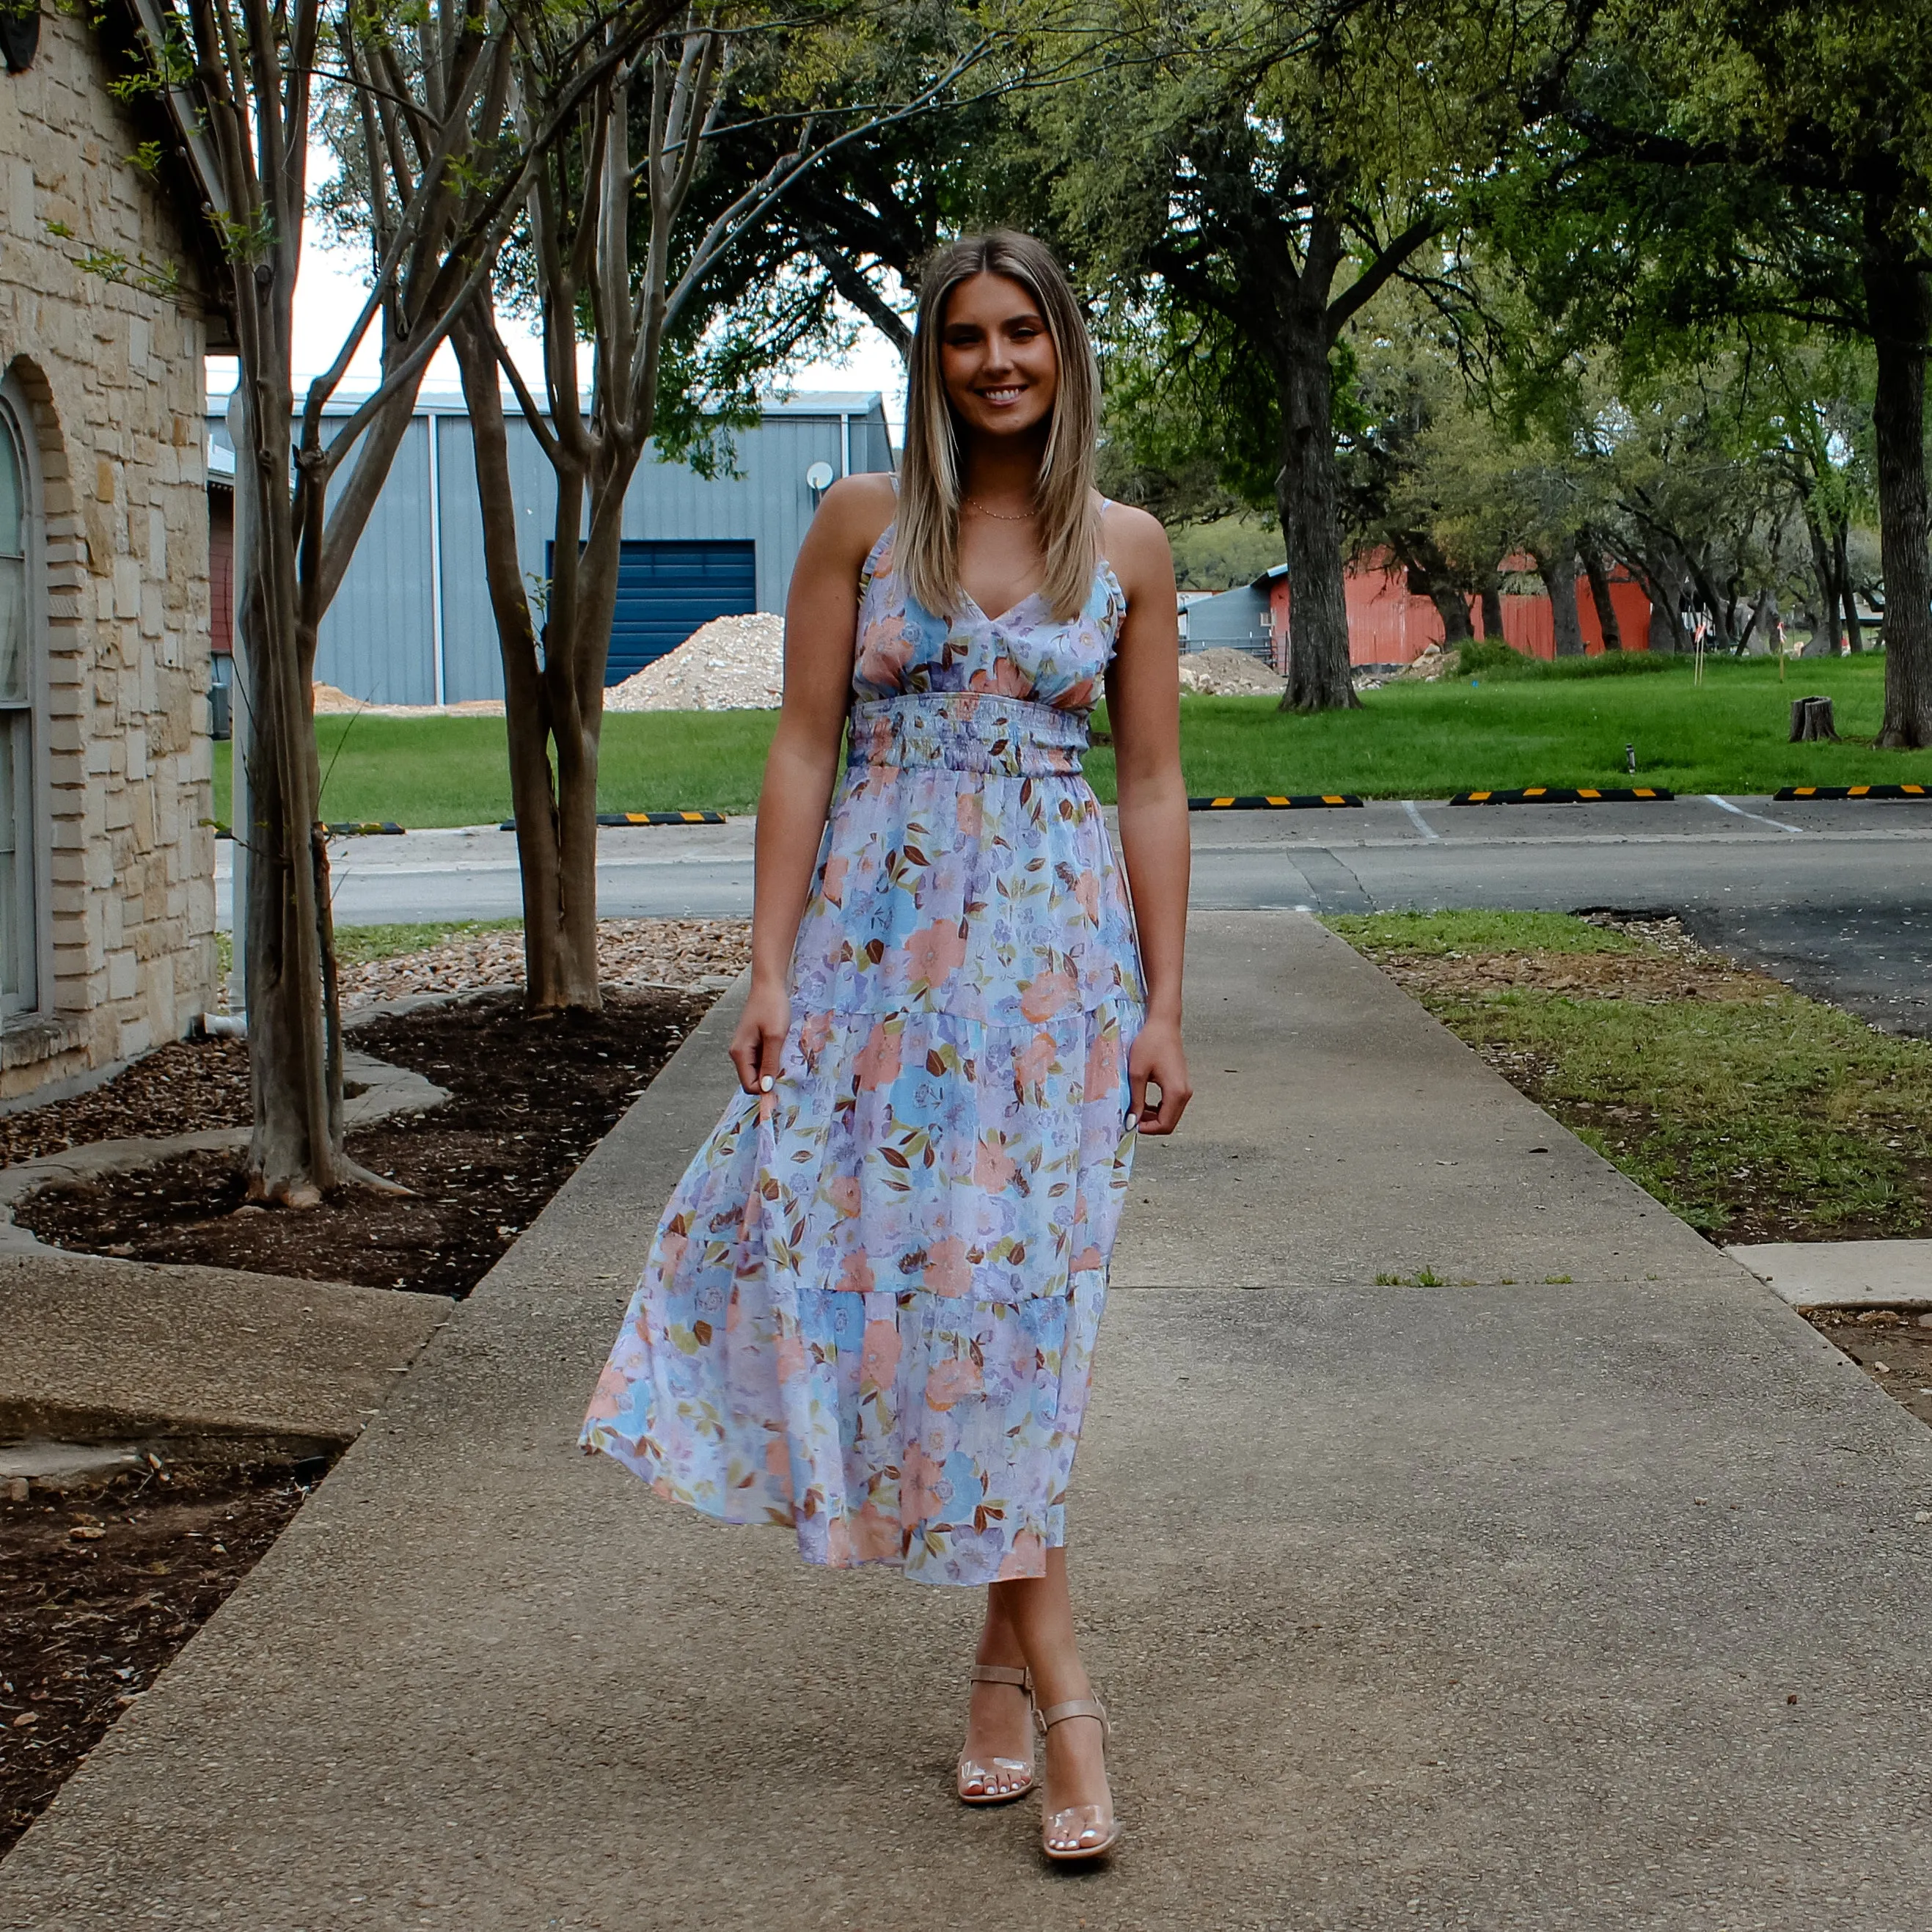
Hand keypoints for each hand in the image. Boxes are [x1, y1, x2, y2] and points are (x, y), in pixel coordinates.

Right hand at [729, 980, 790, 1100]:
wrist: (769, 985)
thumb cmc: (772, 1007)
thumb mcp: (775, 1036)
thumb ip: (770, 1063)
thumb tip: (765, 1089)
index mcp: (740, 1053)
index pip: (749, 1086)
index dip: (766, 1089)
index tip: (786, 1083)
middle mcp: (739, 1053)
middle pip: (753, 1080)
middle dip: (771, 1079)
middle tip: (789, 1068)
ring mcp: (746, 1048)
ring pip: (759, 1070)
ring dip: (774, 1068)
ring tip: (788, 1056)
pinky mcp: (753, 1043)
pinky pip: (763, 1060)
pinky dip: (774, 1059)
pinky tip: (784, 1050)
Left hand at [1126, 1016, 1189, 1135]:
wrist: (1163, 1023)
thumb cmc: (1150, 1043)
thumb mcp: (1137, 1073)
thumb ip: (1136, 1100)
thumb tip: (1132, 1121)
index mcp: (1176, 1092)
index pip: (1165, 1125)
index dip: (1147, 1129)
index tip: (1130, 1124)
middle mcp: (1185, 1092)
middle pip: (1169, 1122)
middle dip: (1150, 1125)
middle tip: (1131, 1118)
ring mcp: (1185, 1088)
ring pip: (1170, 1115)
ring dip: (1153, 1117)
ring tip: (1135, 1110)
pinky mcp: (1181, 1083)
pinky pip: (1171, 1104)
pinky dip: (1158, 1108)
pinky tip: (1143, 1102)